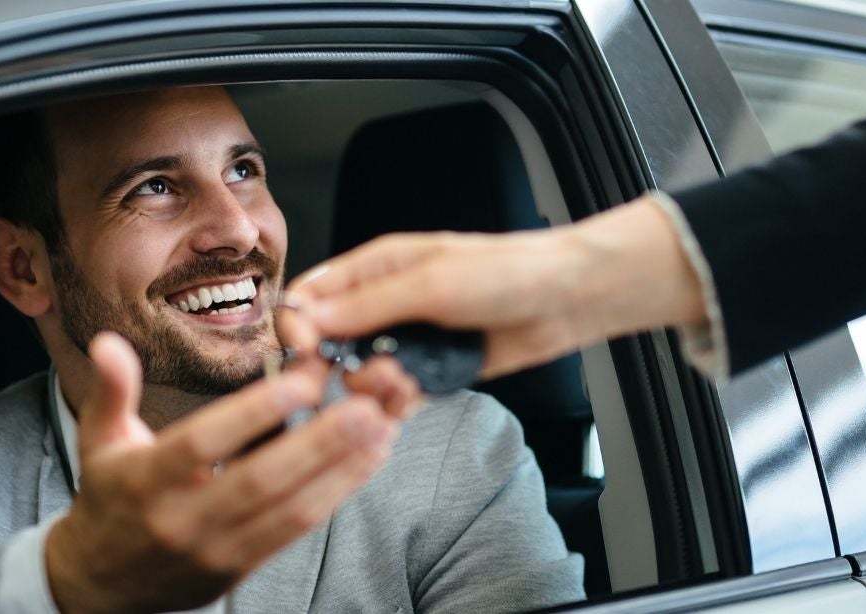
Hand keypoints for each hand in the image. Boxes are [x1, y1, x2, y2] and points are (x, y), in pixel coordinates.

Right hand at [45, 332, 419, 612]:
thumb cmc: (110, 497)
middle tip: (365, 405)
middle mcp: (184, 518)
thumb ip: (111, 390)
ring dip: (341, 470)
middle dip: (318, 443)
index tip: (302, 379)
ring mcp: (216, 549)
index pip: (203, 443)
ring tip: (381, 428)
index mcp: (146, 480)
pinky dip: (334, 495)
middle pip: (260, 480)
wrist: (103, 584)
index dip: (254, 413)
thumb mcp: (99, 440)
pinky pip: (295, 531)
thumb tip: (109, 342)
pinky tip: (366, 461)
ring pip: (288, 511)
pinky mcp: (241, 569)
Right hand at [284, 195, 708, 379]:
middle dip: (337, 366)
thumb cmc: (506, 272)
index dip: (298, 327)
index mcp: (375, 268)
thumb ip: (368, 304)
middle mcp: (385, 304)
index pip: (310, 296)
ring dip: (374, 388)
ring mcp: (409, 339)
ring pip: (361, 375)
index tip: (308, 354)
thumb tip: (307, 317)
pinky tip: (411, 400)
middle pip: (329, 343)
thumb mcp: (431, 282)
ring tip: (405, 384)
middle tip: (366, 377)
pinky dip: (397, 405)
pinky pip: (396, 396)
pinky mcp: (432, 371)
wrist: (566, 298)